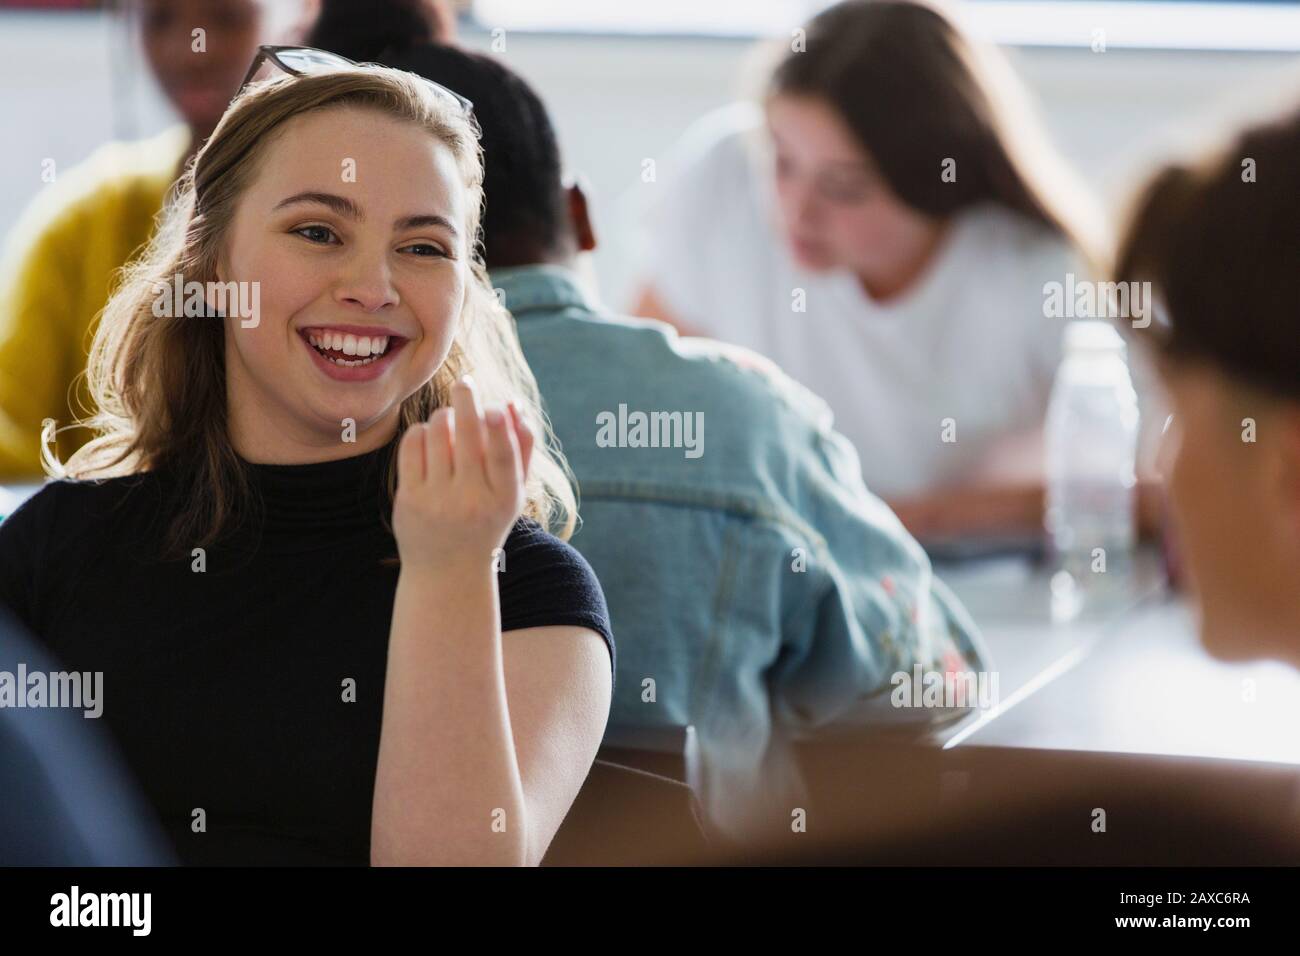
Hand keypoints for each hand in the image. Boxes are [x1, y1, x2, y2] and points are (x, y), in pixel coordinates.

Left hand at [393, 376, 533, 570]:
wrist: (447, 572)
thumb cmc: (486, 522)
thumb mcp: (512, 494)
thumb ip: (521, 450)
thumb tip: (514, 405)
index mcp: (504, 500)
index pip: (502, 459)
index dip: (499, 430)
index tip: (495, 407)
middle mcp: (471, 501)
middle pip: (468, 436)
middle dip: (466, 400)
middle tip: (466, 382)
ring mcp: (437, 500)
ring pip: (439, 431)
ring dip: (445, 416)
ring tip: (450, 419)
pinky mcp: (409, 499)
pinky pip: (413, 444)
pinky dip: (422, 432)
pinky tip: (429, 438)